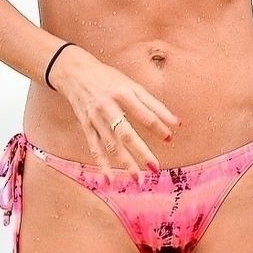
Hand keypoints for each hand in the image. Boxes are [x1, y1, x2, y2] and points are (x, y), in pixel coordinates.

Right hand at [52, 47, 181, 171]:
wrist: (75, 72)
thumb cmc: (109, 79)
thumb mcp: (132, 85)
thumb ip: (154, 105)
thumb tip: (178, 123)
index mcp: (123, 94)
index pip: (144, 114)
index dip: (158, 127)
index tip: (170, 140)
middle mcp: (108, 107)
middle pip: (126, 133)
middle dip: (140, 151)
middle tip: (155, 167)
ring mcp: (95, 118)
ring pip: (111, 144)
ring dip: (124, 162)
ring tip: (137, 179)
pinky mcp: (86, 126)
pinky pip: (95, 147)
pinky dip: (102, 164)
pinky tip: (109, 180)